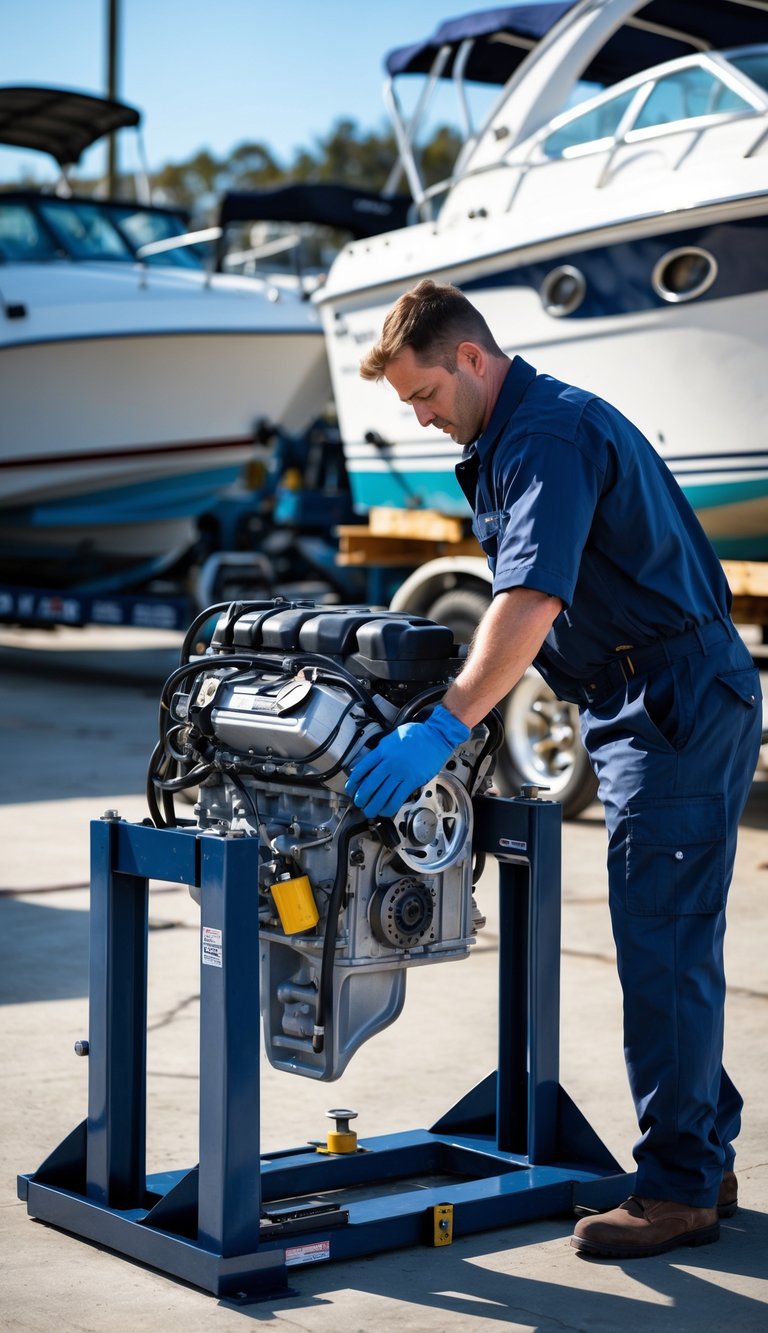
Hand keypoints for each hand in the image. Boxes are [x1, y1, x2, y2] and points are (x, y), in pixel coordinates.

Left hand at [345, 704, 469, 817]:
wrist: (435, 736)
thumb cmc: (415, 735)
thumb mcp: (391, 738)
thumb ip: (380, 751)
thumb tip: (369, 765)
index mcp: (382, 752)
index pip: (361, 770)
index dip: (353, 782)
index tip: (350, 789)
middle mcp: (389, 763)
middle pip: (369, 785)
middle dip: (361, 797)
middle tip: (359, 803)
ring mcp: (400, 773)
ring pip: (381, 795)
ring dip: (373, 806)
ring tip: (370, 810)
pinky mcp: (412, 781)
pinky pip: (397, 798)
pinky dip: (389, 807)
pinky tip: (385, 810)